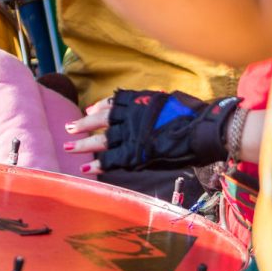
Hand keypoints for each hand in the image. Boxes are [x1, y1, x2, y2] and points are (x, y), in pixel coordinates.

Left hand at [62, 89, 241, 174]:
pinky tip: (87, 170)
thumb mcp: (168, 102)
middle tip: (68, 129)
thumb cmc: (191, 114)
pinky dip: (99, 165)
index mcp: (138, 101)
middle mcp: (131, 115)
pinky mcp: (137, 152)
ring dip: (83, 145)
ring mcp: (133, 134)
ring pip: (101, 140)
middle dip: (83, 125)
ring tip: (68, 148)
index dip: (98, 108)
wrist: (203, 128)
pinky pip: (113, 159)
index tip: (87, 110)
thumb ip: (152, 105)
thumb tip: (147, 106)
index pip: (112, 102)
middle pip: (101, 120)